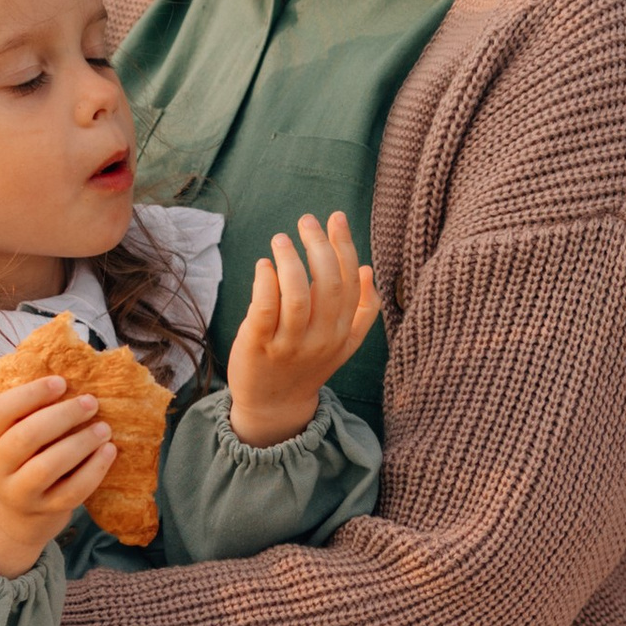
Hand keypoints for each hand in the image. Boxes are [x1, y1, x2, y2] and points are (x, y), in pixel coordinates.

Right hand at [0, 373, 115, 577]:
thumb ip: (27, 410)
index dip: (31, 394)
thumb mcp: (7, 434)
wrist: (10, 512)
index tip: (61, 382)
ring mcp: (19, 492)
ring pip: (48, 466)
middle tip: (90, 402)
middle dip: (62, 415)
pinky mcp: (45, 510)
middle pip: (26, 437)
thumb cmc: (17, 458)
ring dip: (80, 443)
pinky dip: (94, 470)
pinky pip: (72, 491)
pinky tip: (109, 451)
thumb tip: (70, 373)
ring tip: (103, 427)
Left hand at [227, 212, 377, 446]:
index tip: (336, 218)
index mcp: (343, 332)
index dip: (345, 245)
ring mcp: (289, 344)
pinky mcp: (258, 346)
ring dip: (291, 260)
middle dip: (319, 244)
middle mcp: (321, 338)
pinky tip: (264, 265)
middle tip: (306, 221)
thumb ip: (361, 311)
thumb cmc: (306, 365)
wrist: (274, 407)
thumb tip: (367, 269)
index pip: (350, 281)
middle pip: (328, 283)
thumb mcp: (343, 343)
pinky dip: (266, 281)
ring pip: (297, 294)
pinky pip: (265, 307)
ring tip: (281, 239)